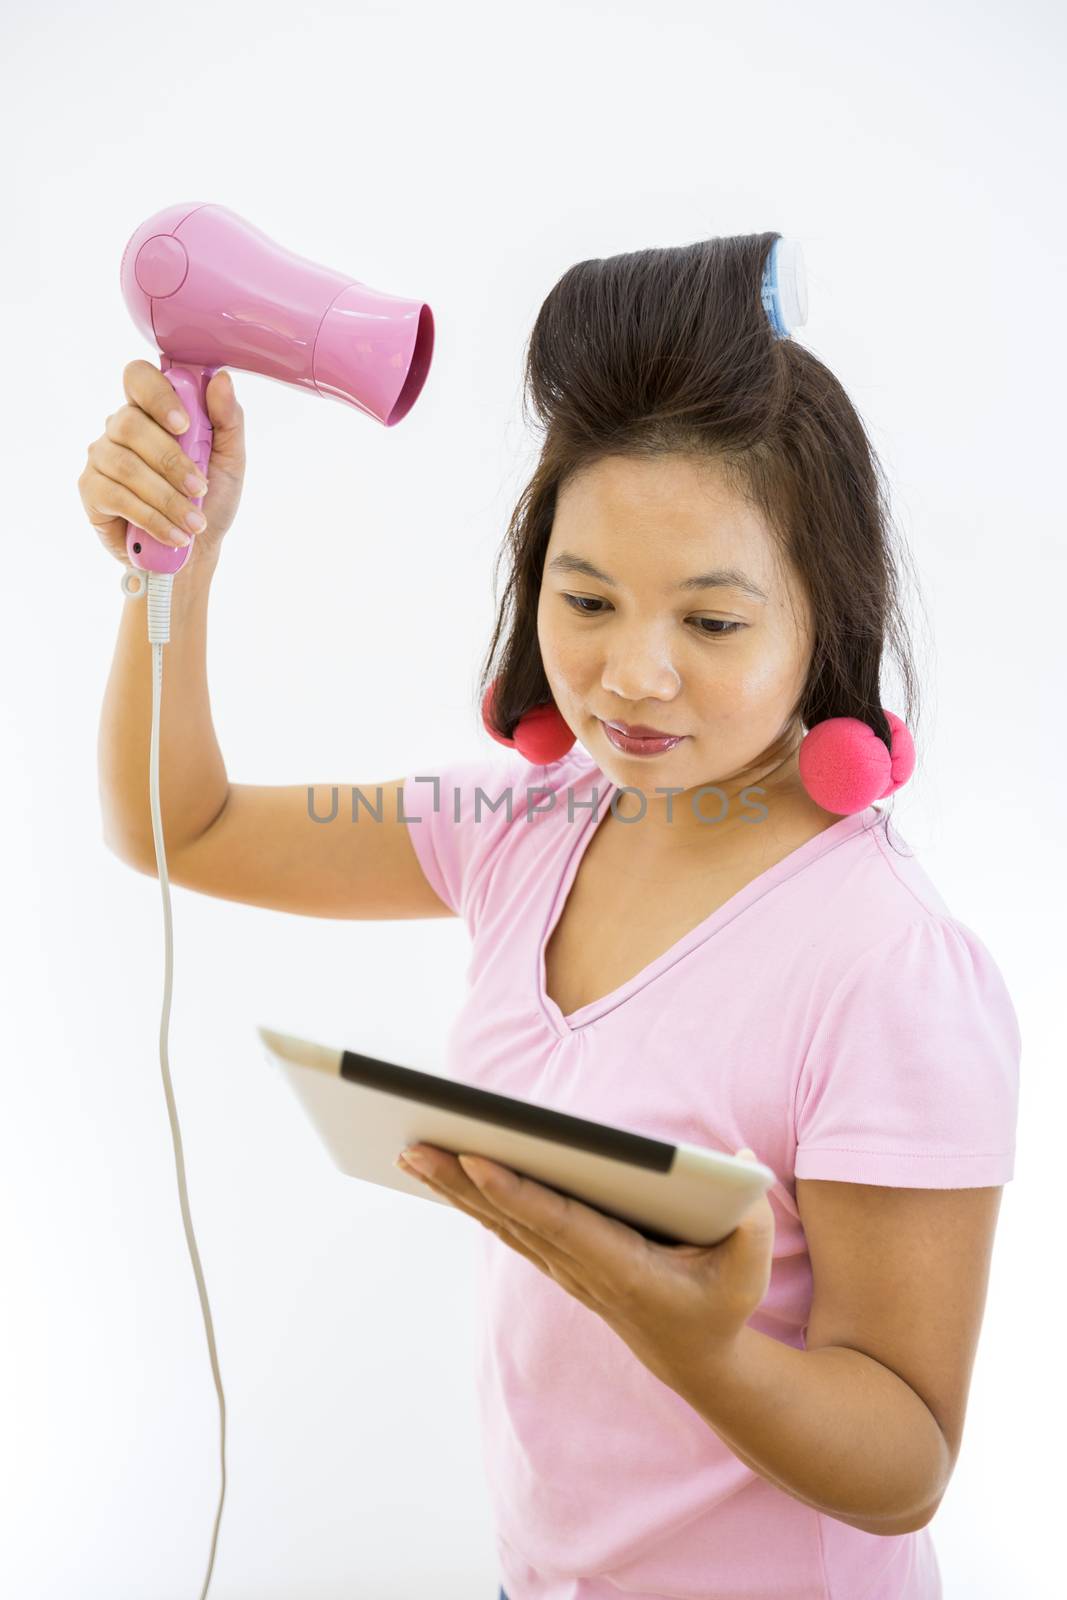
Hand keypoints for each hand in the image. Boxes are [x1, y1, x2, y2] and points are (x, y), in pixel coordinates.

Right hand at [78, 359, 245, 566]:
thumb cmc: (210, 501)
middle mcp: (120, 427)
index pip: (140, 378)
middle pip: (130, 424)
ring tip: (194, 522)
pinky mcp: (91, 490)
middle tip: (200, 488)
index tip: (184, 425)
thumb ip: (228, 420)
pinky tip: (174, 534)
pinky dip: (152, 518)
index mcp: (153, 410)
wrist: (196, 552)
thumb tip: (222, 380)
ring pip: (126, 465)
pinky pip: (117, 496)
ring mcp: (102, 457)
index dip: (158, 395)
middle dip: (171, 460)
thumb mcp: (230, 461)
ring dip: (167, 497)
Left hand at [395, 1143, 774, 1382]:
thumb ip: (749, 1221)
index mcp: (622, 1270)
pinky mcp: (559, 1261)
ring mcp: (565, 1268)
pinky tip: (440, 1174)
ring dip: (454, 1190)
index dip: (516, 1192)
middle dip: (462, 1183)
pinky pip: (508, 1226)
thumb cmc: (720, 1304)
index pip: (559, 1224)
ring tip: (410, 1151)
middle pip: (512, 1219)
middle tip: (415, 1146)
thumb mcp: (749, 1269)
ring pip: (501, 1223)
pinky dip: (472, 1200)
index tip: (475, 1159)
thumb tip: (739, 1160)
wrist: (697, 1361)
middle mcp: (581, 1269)